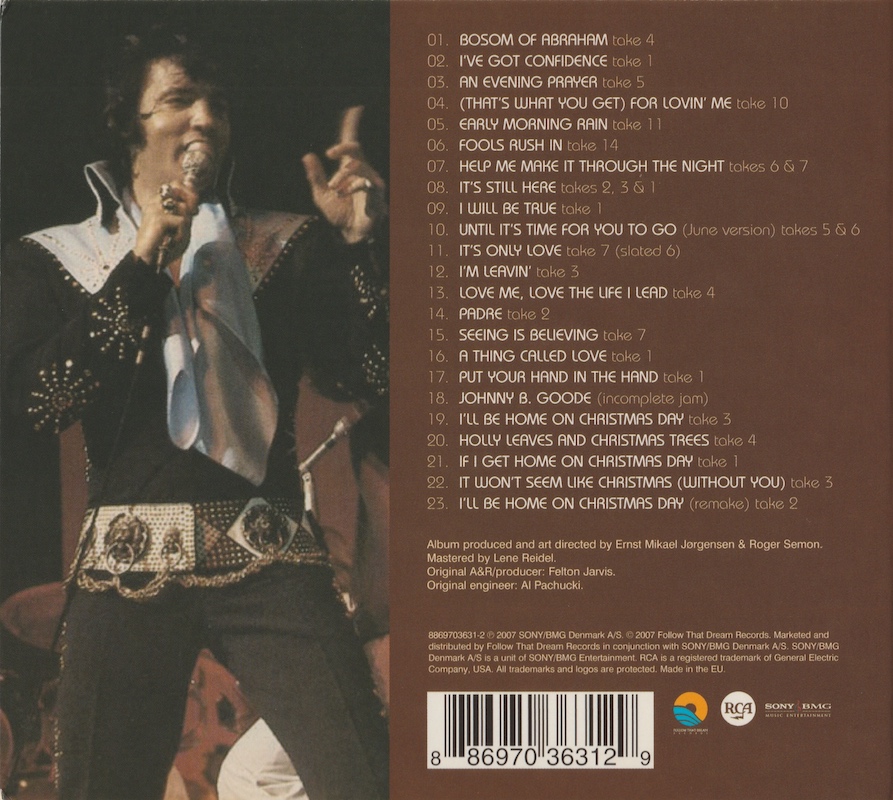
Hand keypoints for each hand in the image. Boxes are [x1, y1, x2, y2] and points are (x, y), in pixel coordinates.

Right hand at [132, 181, 199, 273]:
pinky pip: (182, 221)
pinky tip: (172, 242)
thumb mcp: (180, 226)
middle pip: (178, 187)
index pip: (176, 184)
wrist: (149, 260)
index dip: (189, 192)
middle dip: (190, 200)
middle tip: (191, 216)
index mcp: (158, 201)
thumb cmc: (165, 245)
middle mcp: (155, 201)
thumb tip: (193, 190)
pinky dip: (181, 234)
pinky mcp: (158, 218)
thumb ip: (187, 210)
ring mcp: (154, 208)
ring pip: (183, 207)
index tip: (193, 210)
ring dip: (185, 225)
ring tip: (175, 236)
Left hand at [302, 106, 385, 243]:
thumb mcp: (321, 194)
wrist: (349, 235)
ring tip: (334, 187)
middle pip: (356, 148)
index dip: (352, 125)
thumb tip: (307, 155)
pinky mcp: (377, 194)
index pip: (350, 143)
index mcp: (348, 168)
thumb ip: (315, 176)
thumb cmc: (338, 215)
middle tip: (329, 154)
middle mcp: (361, 172)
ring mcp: (370, 181)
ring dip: (344, 174)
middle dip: (344, 147)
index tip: (354, 109)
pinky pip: (367, 182)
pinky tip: (343, 193)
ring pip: (359, 165)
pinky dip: (353, 185)